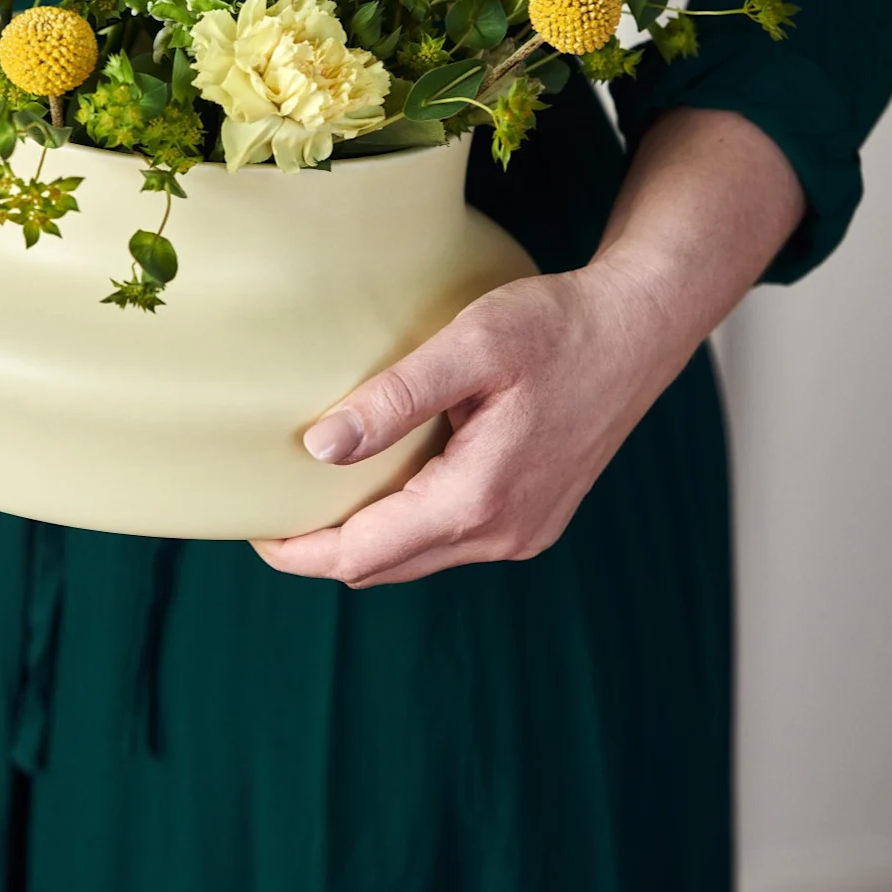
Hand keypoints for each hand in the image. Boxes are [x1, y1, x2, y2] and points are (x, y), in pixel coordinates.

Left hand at [255, 107, 805, 587]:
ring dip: (367, 535)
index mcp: (479, 498)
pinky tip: (386, 476)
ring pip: (419, 556)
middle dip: (324, 548)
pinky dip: (408, 521)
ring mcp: (524, 532)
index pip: (363, 553)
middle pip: (385, 567)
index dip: (299, 551)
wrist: (641, 327)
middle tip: (270, 507)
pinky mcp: (535, 518)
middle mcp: (503, 533)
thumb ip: (395, 397)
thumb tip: (318, 448)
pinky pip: (452, 538)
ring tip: (316, 491)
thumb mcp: (471, 344)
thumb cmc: (558, 325)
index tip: (251, 528)